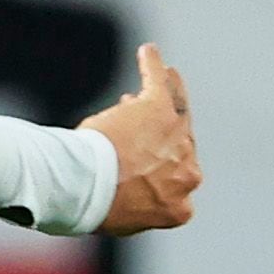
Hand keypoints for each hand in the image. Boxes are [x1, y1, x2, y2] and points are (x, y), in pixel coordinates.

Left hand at [83, 42, 200, 235]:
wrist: (86, 187)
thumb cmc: (93, 208)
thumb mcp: (120, 220)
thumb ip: (134, 205)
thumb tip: (123, 193)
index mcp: (178, 209)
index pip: (173, 189)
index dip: (155, 174)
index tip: (139, 168)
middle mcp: (187, 174)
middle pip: (176, 147)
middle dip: (157, 137)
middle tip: (136, 130)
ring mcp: (177, 138)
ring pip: (177, 111)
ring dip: (170, 93)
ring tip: (164, 81)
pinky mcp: (159, 108)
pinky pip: (159, 81)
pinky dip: (153, 65)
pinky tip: (148, 52)